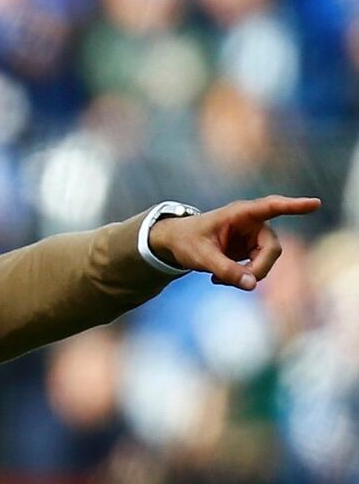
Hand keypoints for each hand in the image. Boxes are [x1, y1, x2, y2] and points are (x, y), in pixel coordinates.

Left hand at [148, 196, 320, 290]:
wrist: (175, 243)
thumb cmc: (186, 241)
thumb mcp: (201, 256)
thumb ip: (225, 270)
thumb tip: (252, 286)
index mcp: (239, 213)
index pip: (271, 207)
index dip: (294, 206)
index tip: (315, 204)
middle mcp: (252, 223)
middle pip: (272, 248)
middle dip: (258, 268)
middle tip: (235, 282)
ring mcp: (253, 237)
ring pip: (266, 261)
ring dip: (247, 275)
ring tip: (217, 279)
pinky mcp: (251, 251)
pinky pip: (257, 269)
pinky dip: (241, 278)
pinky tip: (218, 279)